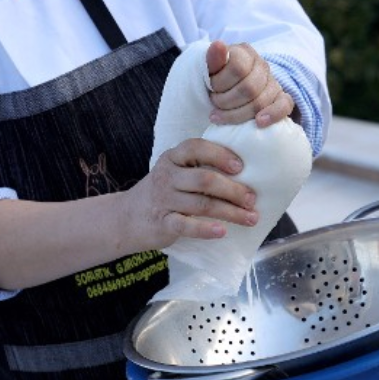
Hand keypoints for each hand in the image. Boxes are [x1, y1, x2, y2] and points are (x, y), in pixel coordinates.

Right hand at [126, 137, 258, 248]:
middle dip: (233, 189)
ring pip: (201, 204)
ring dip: (230, 212)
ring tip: (250, 218)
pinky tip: (222, 231)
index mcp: (173, 158)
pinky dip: (205, 229)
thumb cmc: (163, 192)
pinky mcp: (162, 223)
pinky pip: (185, 225)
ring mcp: (163, 199)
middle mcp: (167, 175)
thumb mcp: (175, 173)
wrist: (126, 218)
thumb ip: (199, 168)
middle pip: (205, 179)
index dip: (220, 155)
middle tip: (251, 199)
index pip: (196, 148)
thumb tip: (244, 174)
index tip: (241, 167)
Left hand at [205, 40, 293, 126]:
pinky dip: (272, 115)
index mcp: (244, 52)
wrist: (222, 93)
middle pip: (249, 88)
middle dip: (226, 101)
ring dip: (237, 114)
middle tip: (213, 104)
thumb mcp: (207, 69)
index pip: (237, 68)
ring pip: (261, 101)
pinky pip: (284, 106)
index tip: (209, 89)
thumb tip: (218, 45)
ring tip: (221, 116)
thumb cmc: (213, 80)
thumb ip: (212, 58)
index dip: (220, 83)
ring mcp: (273, 82)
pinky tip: (258, 122)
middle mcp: (262, 64)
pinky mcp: (282, 98)